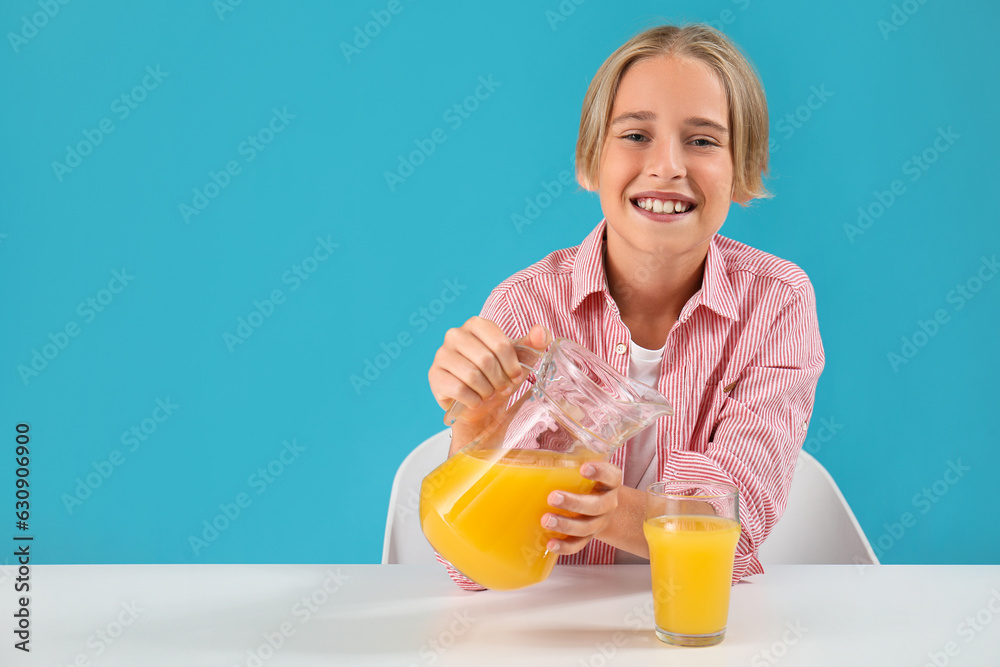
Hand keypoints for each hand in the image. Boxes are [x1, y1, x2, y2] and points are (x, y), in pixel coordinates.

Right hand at [428, 317, 550, 412]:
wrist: (479, 405)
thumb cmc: (497, 376)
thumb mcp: (517, 360)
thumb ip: (532, 344)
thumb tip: (542, 332)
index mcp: (476, 324)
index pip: (500, 343)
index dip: (512, 364)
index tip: (515, 375)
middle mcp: (455, 335)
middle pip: (485, 360)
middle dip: (499, 380)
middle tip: (502, 388)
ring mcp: (441, 354)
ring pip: (471, 375)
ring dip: (486, 391)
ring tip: (489, 394)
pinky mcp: (434, 375)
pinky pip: (458, 389)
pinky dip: (473, 400)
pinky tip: (475, 400)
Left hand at [541, 461, 621, 555]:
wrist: (601, 507)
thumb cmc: (584, 480)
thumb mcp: (581, 465)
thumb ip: (563, 458)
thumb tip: (514, 446)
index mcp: (610, 481)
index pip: (611, 475)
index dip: (600, 472)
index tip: (584, 468)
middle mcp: (608, 502)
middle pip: (597, 506)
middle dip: (574, 502)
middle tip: (553, 497)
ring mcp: (599, 522)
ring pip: (587, 527)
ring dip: (566, 525)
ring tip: (546, 520)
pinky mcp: (588, 537)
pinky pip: (578, 545)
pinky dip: (565, 547)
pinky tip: (550, 544)